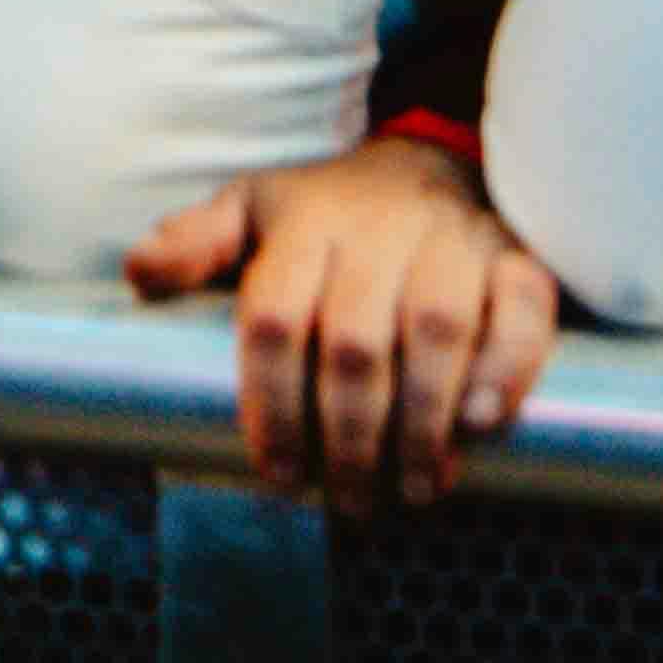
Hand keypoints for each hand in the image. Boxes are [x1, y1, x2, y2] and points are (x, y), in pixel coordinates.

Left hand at [128, 134, 558, 509]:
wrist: (428, 163)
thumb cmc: (328, 210)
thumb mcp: (252, 208)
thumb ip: (197, 242)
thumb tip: (139, 276)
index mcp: (305, 225)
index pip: (274, 318)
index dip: (270, 403)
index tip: (277, 472)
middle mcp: (378, 231)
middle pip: (356, 341)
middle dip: (348, 433)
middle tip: (350, 499)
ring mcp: (452, 241)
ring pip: (438, 332)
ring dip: (424, 420)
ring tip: (415, 486)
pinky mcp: (515, 257)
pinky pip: (523, 312)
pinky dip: (508, 369)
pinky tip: (483, 424)